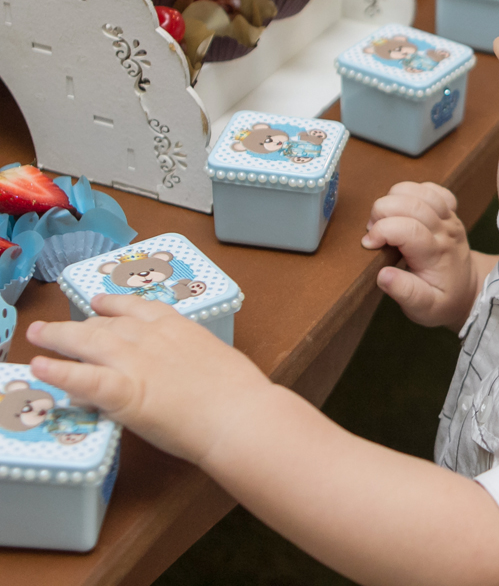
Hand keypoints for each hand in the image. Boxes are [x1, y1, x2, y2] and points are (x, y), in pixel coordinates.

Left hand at [25, 295, 274, 466]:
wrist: (239, 414)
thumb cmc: (239, 393)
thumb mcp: (214, 360)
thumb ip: (188, 359)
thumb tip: (175, 371)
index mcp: (178, 327)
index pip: (137, 308)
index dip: (114, 304)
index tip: (99, 303)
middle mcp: (151, 337)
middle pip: (105, 323)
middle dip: (77, 323)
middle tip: (55, 326)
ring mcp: (134, 361)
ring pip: (86, 341)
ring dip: (58, 336)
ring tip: (39, 335)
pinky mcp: (122, 391)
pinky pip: (83, 379)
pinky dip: (59, 372)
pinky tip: (40, 366)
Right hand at [362, 182, 476, 328]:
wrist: (468, 290)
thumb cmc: (443, 300)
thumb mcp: (424, 308)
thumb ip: (405, 293)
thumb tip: (383, 275)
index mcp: (436, 253)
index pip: (408, 229)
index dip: (382, 230)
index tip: (369, 245)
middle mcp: (445, 230)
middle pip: (412, 203)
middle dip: (382, 211)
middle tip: (374, 232)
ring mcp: (448, 217)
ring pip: (419, 190)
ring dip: (394, 198)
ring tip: (385, 219)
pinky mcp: (448, 211)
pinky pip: (431, 189)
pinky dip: (412, 192)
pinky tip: (404, 209)